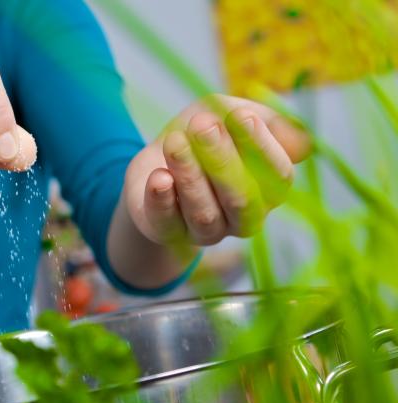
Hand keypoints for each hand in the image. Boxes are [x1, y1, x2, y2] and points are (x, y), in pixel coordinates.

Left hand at [125, 94, 310, 246]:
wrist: (157, 157)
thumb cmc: (202, 134)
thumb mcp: (230, 114)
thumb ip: (264, 121)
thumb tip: (301, 144)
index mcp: (268, 189)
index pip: (276, 176)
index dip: (260, 146)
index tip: (240, 115)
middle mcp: (242, 217)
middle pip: (241, 198)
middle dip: (223, 160)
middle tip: (202, 125)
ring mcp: (206, 231)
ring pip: (204, 213)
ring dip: (190, 176)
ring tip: (174, 142)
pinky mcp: (168, 232)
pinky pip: (167, 223)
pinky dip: (162, 200)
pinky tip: (159, 177)